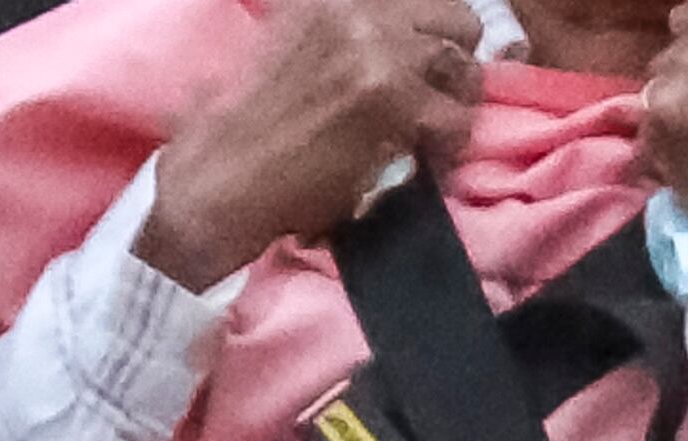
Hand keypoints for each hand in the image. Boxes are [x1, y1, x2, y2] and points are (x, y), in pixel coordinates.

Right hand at [137, 0, 488, 290]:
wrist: (222, 177)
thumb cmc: (250, 129)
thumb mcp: (295, 49)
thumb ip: (349, 38)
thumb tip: (410, 45)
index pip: (422, 0)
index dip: (433, 37)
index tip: (426, 71)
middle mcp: (354, 8)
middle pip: (457, 18)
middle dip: (456, 64)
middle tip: (436, 103)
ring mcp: (375, 49)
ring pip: (465, 67)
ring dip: (455, 106)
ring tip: (428, 136)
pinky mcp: (391, 98)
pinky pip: (456, 119)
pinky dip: (447, 148)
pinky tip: (420, 162)